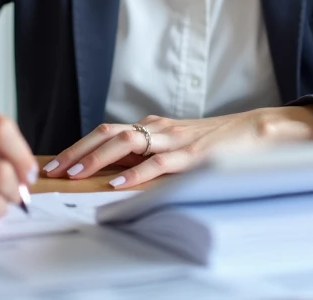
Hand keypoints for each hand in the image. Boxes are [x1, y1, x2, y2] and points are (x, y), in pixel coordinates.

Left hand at [43, 105, 312, 189]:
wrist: (258, 131)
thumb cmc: (216, 143)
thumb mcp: (176, 147)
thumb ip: (149, 157)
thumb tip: (114, 176)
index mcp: (152, 126)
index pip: (107, 131)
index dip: (79, 146)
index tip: (56, 163)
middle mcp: (158, 128)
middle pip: (108, 133)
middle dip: (78, 151)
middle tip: (54, 169)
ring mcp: (175, 140)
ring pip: (127, 142)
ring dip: (97, 159)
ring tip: (75, 174)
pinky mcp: (193, 155)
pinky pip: (159, 163)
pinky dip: (136, 174)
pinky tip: (118, 185)